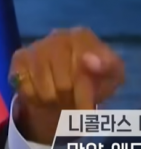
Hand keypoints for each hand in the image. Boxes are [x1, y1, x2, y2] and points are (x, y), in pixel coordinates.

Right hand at [8, 27, 124, 144]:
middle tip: (74, 102)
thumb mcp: (113, 73)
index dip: (85, 96)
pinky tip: (45, 91)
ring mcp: (37, 47)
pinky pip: (26, 91)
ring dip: (55, 102)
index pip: (82, 74)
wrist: (72, 76)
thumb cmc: (96, 75)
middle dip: (71, 100)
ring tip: (62, 97)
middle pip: (63, 85)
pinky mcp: (20, 59)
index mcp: (83, 37)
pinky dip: (37, 99)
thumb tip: (89, 60)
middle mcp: (58, 36)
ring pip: (44, 91)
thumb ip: (109, 67)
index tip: (88, 112)